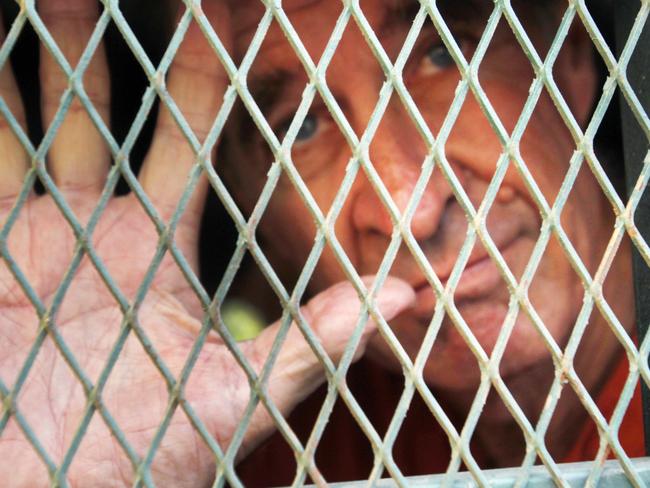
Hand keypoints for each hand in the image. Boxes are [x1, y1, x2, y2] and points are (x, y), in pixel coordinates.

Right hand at [0, 1, 414, 485]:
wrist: (72, 481)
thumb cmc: (159, 443)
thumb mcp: (245, 389)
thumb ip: (317, 337)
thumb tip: (403, 294)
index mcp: (163, 243)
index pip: (189, 135)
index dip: (202, 72)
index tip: (218, 11)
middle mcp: (104, 225)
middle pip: (105, 112)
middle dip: (101, 45)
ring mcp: (43, 233)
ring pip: (36, 124)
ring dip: (35, 63)